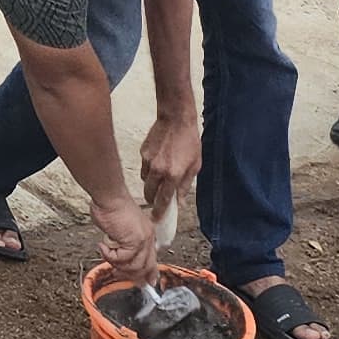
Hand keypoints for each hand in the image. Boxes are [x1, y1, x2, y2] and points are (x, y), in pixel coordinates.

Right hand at [90, 192, 161, 283]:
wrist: (110, 197)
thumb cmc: (111, 207)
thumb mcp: (120, 228)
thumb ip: (123, 243)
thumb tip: (118, 258)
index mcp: (148, 234)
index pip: (152, 259)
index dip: (149, 273)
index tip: (146, 283)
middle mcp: (149, 237)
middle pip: (145, 267)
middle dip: (131, 275)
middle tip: (117, 274)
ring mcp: (143, 239)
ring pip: (134, 266)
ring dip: (117, 264)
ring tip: (106, 254)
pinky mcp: (135, 241)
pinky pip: (122, 259)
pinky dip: (110, 256)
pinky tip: (103, 246)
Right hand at [140, 110, 202, 225]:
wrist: (176, 119)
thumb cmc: (189, 141)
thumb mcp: (195, 165)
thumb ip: (186, 185)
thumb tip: (179, 201)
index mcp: (174, 175)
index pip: (163, 200)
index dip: (159, 212)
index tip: (157, 219)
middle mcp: (159, 170)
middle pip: (149, 194)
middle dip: (153, 200)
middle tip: (157, 201)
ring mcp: (149, 161)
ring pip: (145, 181)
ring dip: (151, 184)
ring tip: (160, 178)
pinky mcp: (143, 153)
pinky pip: (144, 168)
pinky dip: (149, 170)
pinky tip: (158, 162)